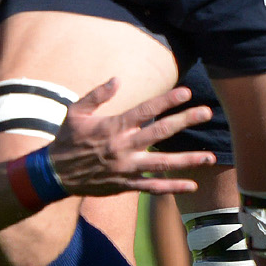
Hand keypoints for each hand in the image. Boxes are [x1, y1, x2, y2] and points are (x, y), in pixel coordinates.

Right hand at [47, 79, 215, 195]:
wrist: (55, 173)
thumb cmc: (67, 139)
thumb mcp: (75, 111)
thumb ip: (97, 95)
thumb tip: (118, 79)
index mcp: (114, 127)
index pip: (145, 110)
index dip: (166, 101)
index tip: (186, 93)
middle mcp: (124, 147)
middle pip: (161, 132)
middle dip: (185, 121)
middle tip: (206, 112)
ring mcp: (127, 168)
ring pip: (163, 163)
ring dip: (188, 159)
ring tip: (210, 156)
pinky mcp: (126, 185)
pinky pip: (153, 187)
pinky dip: (173, 186)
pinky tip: (192, 184)